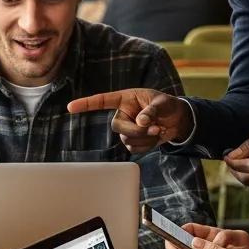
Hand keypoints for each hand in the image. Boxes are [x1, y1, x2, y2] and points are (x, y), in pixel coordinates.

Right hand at [66, 89, 190, 154]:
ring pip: (126, 139)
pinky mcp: (133, 141)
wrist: (178, 120)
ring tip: (159, 129)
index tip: (70, 107)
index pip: (102, 101)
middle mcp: (123, 114)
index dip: (86, 104)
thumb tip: (141, 121)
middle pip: (116, 126)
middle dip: (136, 130)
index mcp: (125, 99)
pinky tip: (156, 137)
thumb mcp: (163, 103)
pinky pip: (134, 148)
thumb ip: (151, 110)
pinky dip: (148, 145)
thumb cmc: (168, 105)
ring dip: (145, 138)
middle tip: (154, 126)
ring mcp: (127, 128)